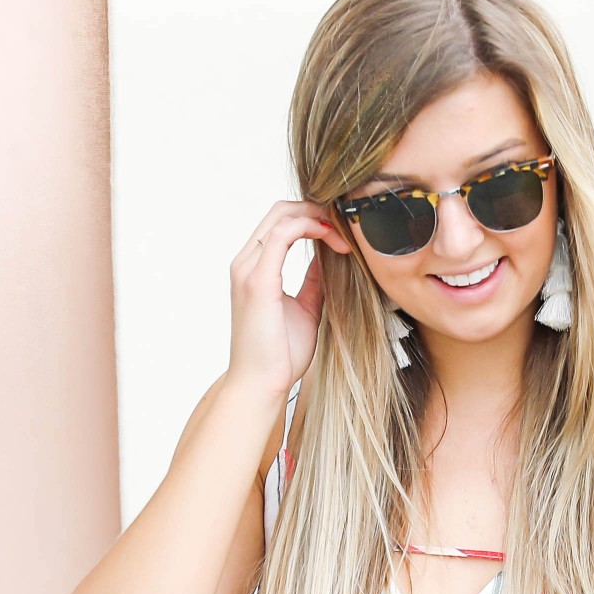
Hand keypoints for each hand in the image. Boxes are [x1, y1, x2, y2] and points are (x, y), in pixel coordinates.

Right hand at [228, 200, 347, 401]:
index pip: (281, 222)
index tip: (342, 234)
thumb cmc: (280, 354)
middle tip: (347, 225)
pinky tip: (331, 239)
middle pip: (280, 210)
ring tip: (343, 234)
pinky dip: (309, 227)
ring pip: (281, 215)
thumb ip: (313, 282)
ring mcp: (248, 269)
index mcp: (254, 268)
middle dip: (317, 209)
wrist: (262, 384)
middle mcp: (246, 263)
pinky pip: (282, 234)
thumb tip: (329, 260)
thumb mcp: (305, 308)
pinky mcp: (258, 280)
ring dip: (317, 216)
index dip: (313, 217)